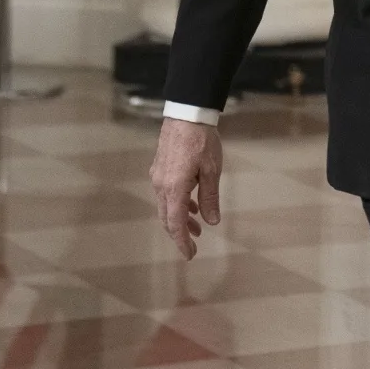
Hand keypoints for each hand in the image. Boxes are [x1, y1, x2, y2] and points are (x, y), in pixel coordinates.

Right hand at [150, 118, 223, 258]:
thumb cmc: (202, 141)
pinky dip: (178, 203)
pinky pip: (166, 193)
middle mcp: (161, 185)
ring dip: (180, 217)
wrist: (186, 114)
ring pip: (166, 205)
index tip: (189, 254)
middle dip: (180, 233)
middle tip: (193, 244)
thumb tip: (211, 221)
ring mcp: (158, 176)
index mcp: (174, 188)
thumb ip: (210, 197)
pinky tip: (191, 203)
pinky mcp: (159, 168)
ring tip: (197, 226)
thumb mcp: (211, 171)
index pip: (175, 223)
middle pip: (167, 217)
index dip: (181, 241)